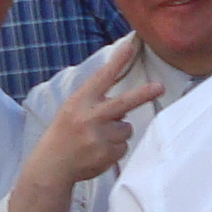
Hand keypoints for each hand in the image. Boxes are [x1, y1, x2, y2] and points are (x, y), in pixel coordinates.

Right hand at [28, 40, 163, 193]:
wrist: (51, 166)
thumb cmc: (63, 133)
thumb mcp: (71, 109)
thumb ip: (94, 102)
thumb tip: (126, 102)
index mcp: (79, 102)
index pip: (101, 78)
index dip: (117, 61)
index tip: (130, 46)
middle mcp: (89, 118)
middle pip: (123, 103)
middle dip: (143, 94)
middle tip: (159, 87)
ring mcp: (98, 138)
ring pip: (126, 128)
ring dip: (118, 132)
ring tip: (97, 138)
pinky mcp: (106, 155)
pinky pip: (123, 147)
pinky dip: (114, 148)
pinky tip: (97, 151)